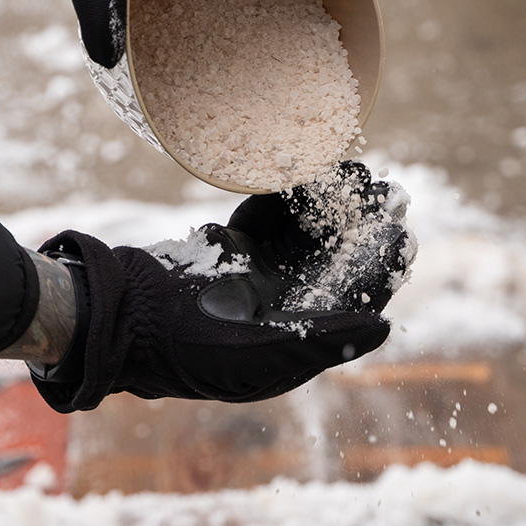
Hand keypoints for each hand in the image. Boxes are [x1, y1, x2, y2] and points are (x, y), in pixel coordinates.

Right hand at [29, 162, 413, 411]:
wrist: (123, 319)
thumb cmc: (190, 351)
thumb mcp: (261, 355)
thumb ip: (323, 340)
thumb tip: (384, 325)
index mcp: (298, 336)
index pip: (352, 298)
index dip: (380, 266)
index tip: (403, 231)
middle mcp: (284, 304)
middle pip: (336, 258)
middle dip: (360, 224)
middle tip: (386, 188)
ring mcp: (258, 274)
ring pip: (306, 232)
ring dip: (329, 203)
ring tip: (352, 169)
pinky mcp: (232, 249)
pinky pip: (268, 217)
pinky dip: (284, 195)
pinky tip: (305, 172)